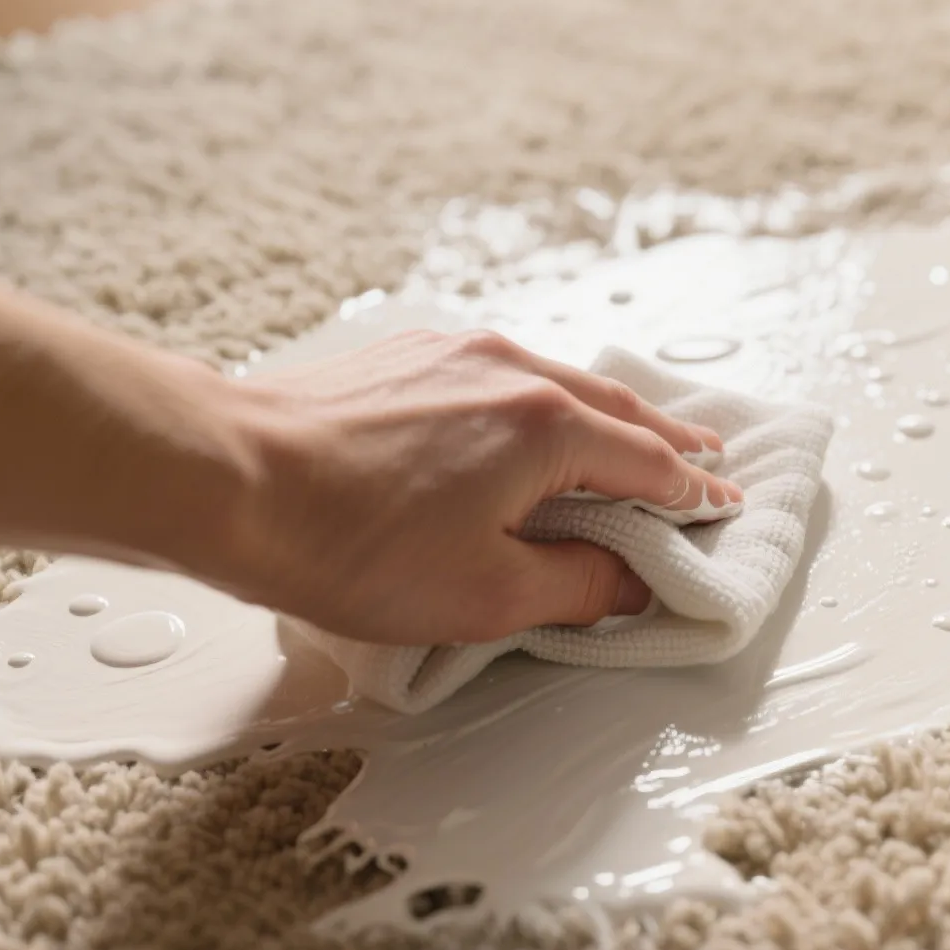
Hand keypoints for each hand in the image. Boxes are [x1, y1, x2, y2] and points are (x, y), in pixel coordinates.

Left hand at [208, 329, 740, 643]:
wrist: (227, 477)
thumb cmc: (344, 539)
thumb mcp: (484, 595)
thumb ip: (576, 586)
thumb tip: (628, 581)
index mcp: (546, 427)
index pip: (649, 465)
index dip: (694, 496)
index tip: (722, 511)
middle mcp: (511, 370)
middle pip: (617, 410)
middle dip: (669, 440)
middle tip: (709, 460)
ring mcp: (456, 354)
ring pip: (561, 383)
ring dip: (608, 417)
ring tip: (637, 437)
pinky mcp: (409, 357)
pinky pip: (505, 373)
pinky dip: (545, 401)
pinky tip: (535, 420)